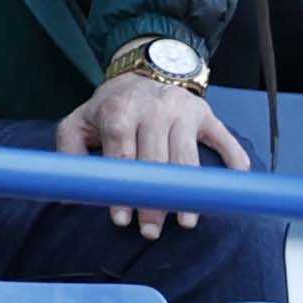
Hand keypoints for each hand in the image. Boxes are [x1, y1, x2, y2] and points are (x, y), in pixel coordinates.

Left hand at [56, 69, 244, 233]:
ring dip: (188, 192)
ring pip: (187, 157)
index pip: (121, 152)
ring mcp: (182, 110)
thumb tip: (69, 192)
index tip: (121, 219)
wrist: (142, 70)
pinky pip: (223, 139)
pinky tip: (231, 184)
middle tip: (150, 231)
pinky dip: (232, 160)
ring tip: (185, 222)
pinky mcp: (205, 114)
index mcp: (119, 110)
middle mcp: (152, 107)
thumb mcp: (80, 122)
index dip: (123, 186)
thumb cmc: (110, 108)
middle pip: (156, 160)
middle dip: (154, 199)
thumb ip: (71, 153)